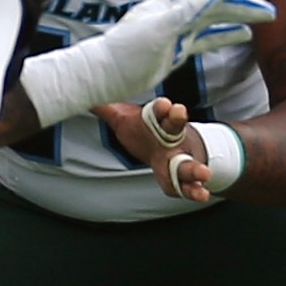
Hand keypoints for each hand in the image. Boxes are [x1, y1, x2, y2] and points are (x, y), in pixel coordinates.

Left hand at [20, 0, 274, 127]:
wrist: (105, 74)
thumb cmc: (125, 52)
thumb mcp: (156, 29)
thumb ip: (185, 11)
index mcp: (172, 4)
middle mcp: (176, 13)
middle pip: (219, 3)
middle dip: (246, 4)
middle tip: (272, 9)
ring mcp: (178, 30)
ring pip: (217, 19)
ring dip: (241, 17)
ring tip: (266, 18)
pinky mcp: (178, 48)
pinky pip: (209, 38)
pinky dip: (227, 35)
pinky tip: (244, 36)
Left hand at [93, 97, 214, 202]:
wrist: (169, 147)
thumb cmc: (143, 131)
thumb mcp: (122, 117)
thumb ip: (104, 107)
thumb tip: (81, 90)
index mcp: (157, 121)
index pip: (159, 110)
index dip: (161, 106)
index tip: (164, 103)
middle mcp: (171, 137)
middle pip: (175, 127)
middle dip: (177, 119)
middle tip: (179, 112)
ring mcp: (180, 158)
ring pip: (188, 161)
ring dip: (196, 167)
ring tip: (204, 173)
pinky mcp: (183, 177)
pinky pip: (189, 185)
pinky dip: (195, 190)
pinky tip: (202, 195)